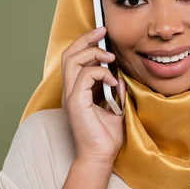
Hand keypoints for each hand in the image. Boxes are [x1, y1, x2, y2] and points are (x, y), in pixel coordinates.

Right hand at [61, 27, 126, 166]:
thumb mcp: (115, 108)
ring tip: (110, 57)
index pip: (74, 58)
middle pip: (69, 53)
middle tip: (103, 31)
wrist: (100, 157)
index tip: (102, 34)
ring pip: (72, 60)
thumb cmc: (105, 136)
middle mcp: (70, 91)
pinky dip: (101, 73)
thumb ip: (115, 91)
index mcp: (76, 91)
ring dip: (93, 53)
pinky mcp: (76, 102)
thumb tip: (120, 78)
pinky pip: (85, 76)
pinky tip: (114, 81)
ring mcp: (71, 96)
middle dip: (86, 38)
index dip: (85, 43)